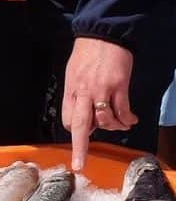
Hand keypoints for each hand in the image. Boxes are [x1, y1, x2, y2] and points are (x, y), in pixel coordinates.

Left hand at [62, 37, 135, 171]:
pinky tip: (132, 118)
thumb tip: (84, 114)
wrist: (102, 34)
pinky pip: (122, 112)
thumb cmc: (86, 53)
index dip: (76, 129)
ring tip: (121, 122)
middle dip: (79, 147)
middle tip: (79, 165)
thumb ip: (77, 93)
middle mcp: (83, 92)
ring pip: (105, 121)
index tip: (84, 133)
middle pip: (79, 125)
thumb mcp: (73, 72)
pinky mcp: (119, 87)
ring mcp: (101, 90)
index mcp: (71, 89)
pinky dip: (128, 119)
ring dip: (114, 126)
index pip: (68, 118)